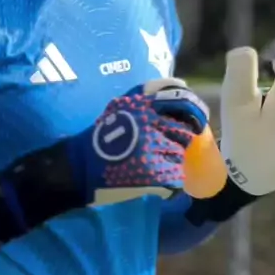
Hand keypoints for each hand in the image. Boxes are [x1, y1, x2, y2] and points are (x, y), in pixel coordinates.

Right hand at [0, 79, 211, 239]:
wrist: (76, 169)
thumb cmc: (98, 139)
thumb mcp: (120, 107)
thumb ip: (148, 98)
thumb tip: (183, 90)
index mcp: (141, 102)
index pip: (181, 96)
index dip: (194, 107)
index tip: (198, 118)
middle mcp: (147, 119)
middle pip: (186, 128)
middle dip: (185, 139)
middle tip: (174, 148)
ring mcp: (151, 145)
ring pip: (181, 155)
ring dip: (174, 163)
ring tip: (153, 167)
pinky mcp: (152, 171)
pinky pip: (174, 178)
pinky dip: (169, 184)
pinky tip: (151, 183)